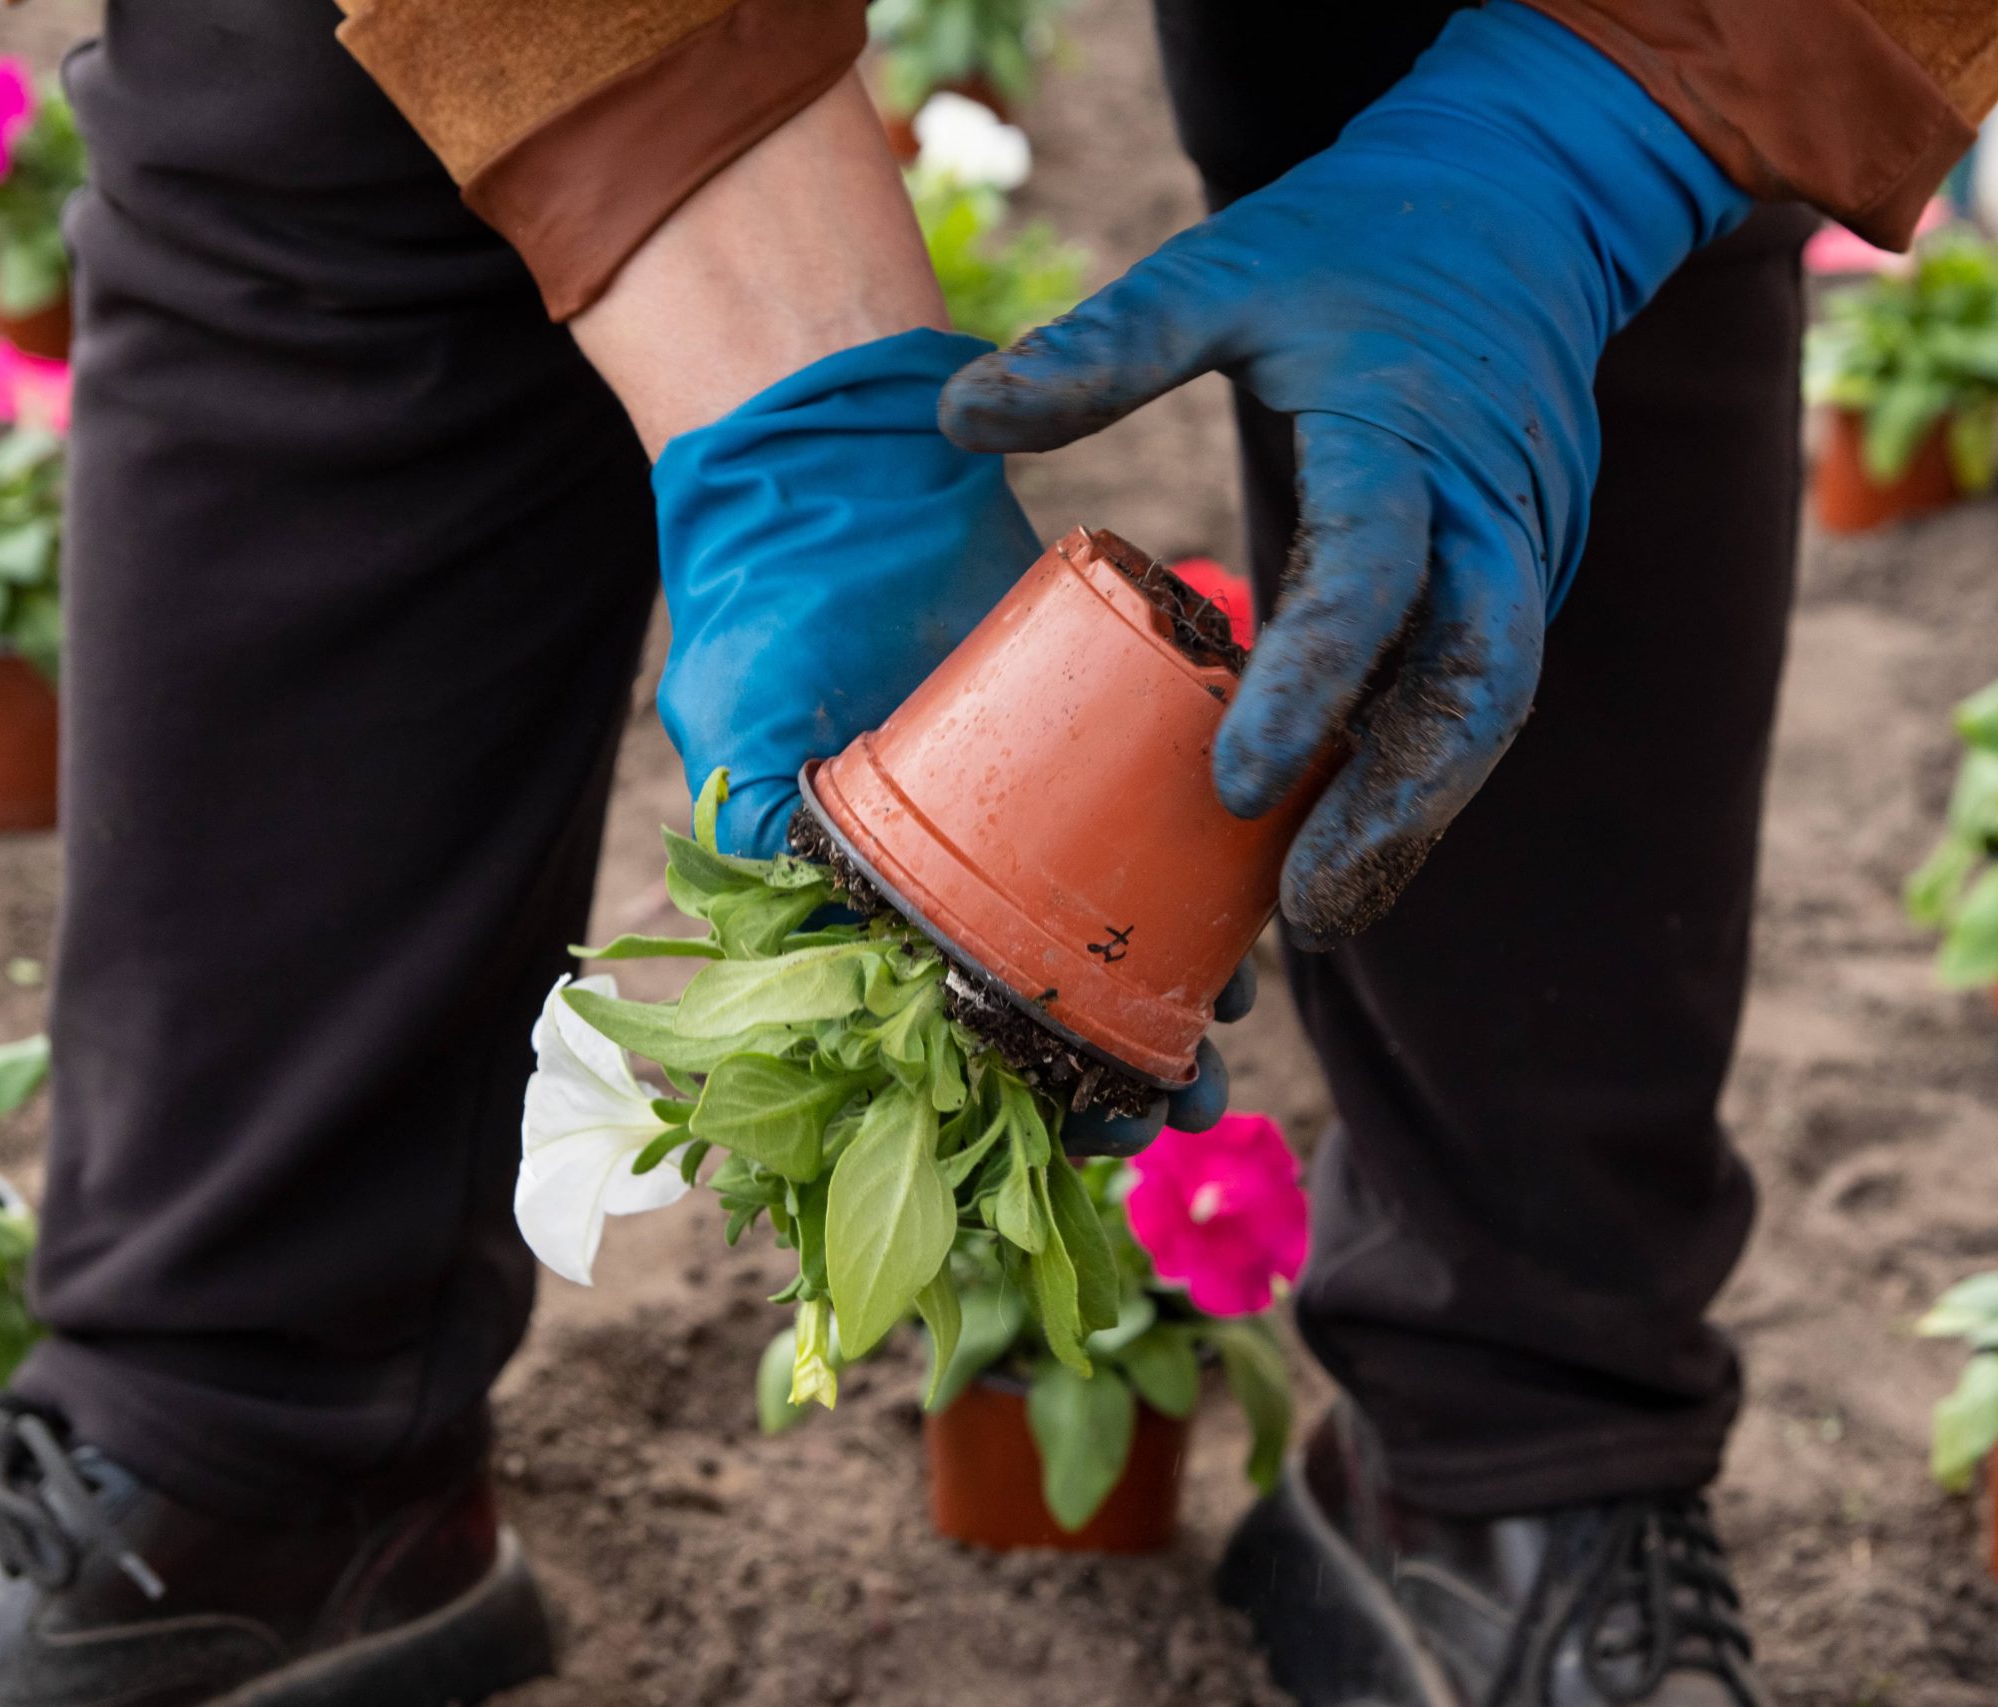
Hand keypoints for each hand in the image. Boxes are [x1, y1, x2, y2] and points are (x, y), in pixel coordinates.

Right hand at [652, 326, 1242, 1138]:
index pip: (953, 1035)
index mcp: (875, 902)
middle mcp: (964, 869)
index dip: (1020, 1096)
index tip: (1089, 1140)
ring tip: (1230, 1030)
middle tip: (1186, 1106)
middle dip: (1120, 1064)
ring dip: (1180, 988)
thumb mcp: (740, 725)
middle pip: (1053, 1000)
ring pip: (1122, 926)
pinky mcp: (1104, 726)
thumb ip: (750, 837)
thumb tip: (770, 966)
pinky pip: (1168, 815)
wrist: (832, 462)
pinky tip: (1256, 908)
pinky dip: (1213, 869)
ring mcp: (1040, 803)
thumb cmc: (765, 602)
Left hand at [939, 4, 1747, 943]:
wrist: (1523, 208)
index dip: (1312, 686)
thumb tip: (955, 420)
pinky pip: (1476, 691)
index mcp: (1405, 436)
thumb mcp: (1225, 271)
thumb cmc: (1353, 243)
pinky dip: (1419, 769)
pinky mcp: (1524, 576)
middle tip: (1307, 912)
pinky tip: (1350, 839)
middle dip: (1399, 810)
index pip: (1373, 579)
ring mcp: (1522, 550)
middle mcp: (1485, 511)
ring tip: (1322, 910)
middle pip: (1475, 686)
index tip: (1236, 785)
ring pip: (1487, 710)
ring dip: (1414, 816)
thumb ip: (1106, 348)